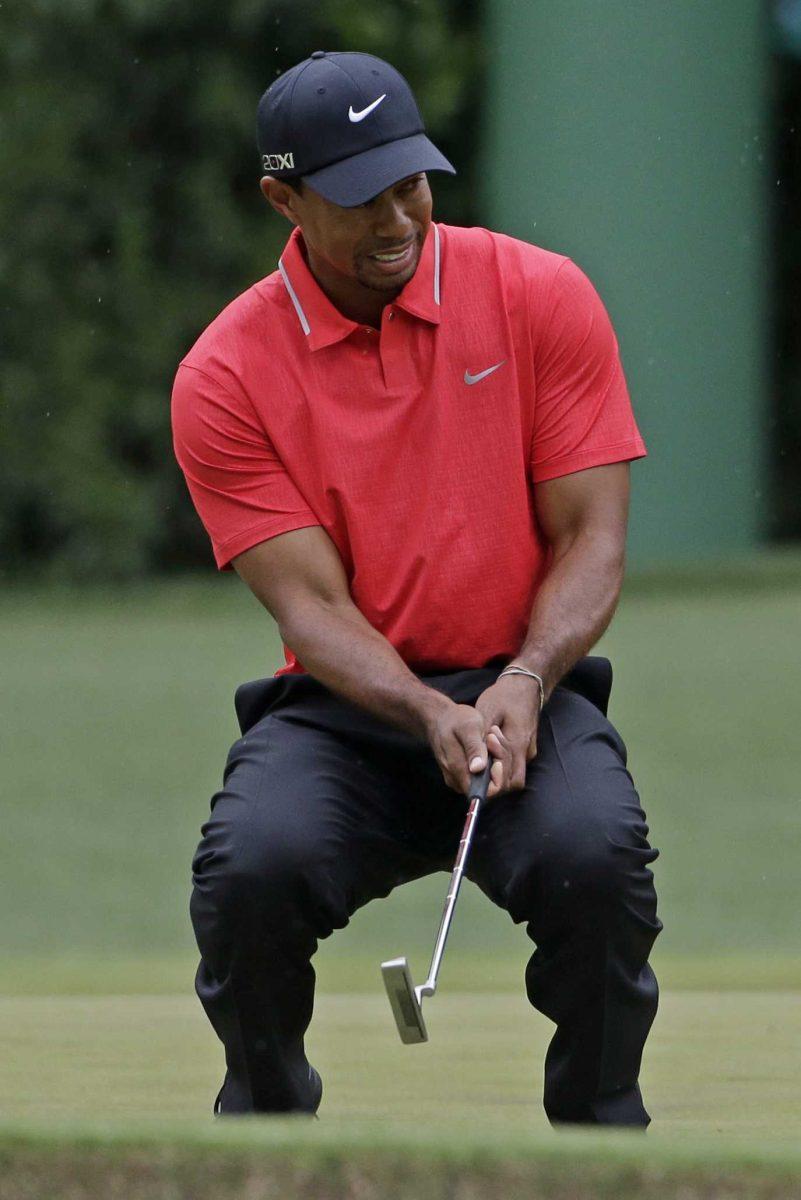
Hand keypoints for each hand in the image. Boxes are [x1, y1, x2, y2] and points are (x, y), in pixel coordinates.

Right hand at [424, 698, 503, 796]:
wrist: (440, 718)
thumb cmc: (454, 720)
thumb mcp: (468, 728)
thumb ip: (473, 748)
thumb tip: (477, 769)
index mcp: (457, 771)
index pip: (485, 791)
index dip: (498, 778)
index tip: (498, 758)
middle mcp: (458, 781)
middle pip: (491, 786)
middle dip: (500, 763)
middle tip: (496, 739)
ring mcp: (460, 779)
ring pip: (490, 780)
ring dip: (498, 759)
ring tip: (493, 736)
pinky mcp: (465, 774)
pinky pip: (485, 774)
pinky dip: (492, 759)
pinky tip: (490, 743)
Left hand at [473, 674, 540, 798]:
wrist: (525, 684)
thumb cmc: (504, 696)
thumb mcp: (487, 711)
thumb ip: (481, 739)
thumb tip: (476, 765)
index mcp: (518, 744)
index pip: (509, 782)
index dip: (493, 784)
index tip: (480, 767)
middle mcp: (526, 752)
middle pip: (512, 783)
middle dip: (493, 779)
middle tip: (479, 756)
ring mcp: (528, 751)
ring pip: (513, 775)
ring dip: (496, 769)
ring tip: (484, 747)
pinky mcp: (526, 748)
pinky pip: (514, 764)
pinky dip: (500, 762)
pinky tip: (489, 747)